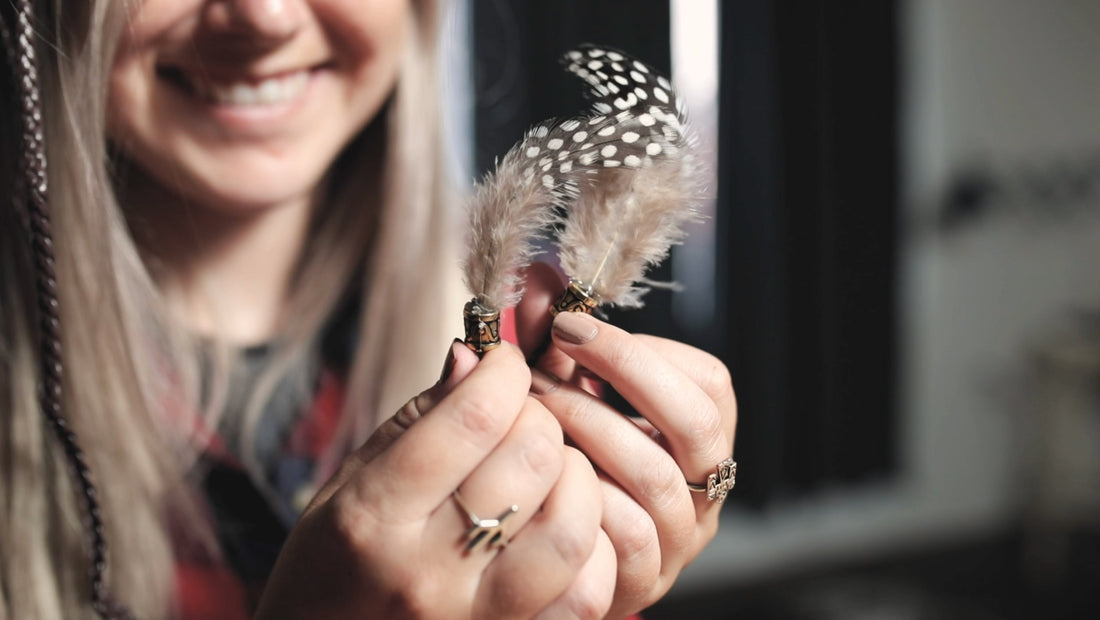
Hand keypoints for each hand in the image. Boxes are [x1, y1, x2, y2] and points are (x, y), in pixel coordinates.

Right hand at [254, 341, 615, 619]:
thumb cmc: (333, 563)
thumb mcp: (351, 481)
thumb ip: (419, 419)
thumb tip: (476, 357)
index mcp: (376, 516)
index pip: (475, 418)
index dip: (506, 373)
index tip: (504, 366)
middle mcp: (429, 571)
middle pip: (532, 460)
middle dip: (540, 417)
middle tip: (521, 418)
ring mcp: (478, 616)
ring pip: (572, 526)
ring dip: (575, 478)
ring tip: (548, 471)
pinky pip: (588, 592)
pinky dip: (592, 547)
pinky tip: (562, 525)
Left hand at [515, 263, 737, 618]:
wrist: (534, 554)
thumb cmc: (555, 456)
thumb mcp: (558, 388)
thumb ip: (553, 335)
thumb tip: (539, 269)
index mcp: (699, 437)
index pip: (708, 383)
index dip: (640, 351)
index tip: (571, 328)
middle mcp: (702, 489)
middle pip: (696, 425)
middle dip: (624, 375)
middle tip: (554, 350)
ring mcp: (676, 541)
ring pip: (657, 479)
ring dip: (588, 430)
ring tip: (531, 407)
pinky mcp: (641, 583)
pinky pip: (626, 538)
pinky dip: (581, 497)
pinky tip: (539, 472)